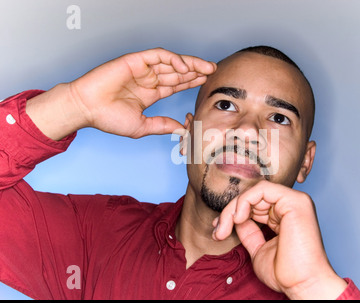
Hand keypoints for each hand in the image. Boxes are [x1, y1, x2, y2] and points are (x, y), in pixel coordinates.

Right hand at [26, 48, 215, 139]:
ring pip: (171, 62)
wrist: (86, 109)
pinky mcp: (135, 60)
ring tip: (206, 67)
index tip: (206, 82)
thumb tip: (182, 130)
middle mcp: (148, 79)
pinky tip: (184, 66)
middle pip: (177, 72)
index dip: (191, 82)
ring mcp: (142, 69)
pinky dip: (172, 59)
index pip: (175, 84)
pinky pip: (158, 55)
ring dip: (189, 64)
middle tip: (212, 71)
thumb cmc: (108, 118)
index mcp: (150, 92)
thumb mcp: (142, 126)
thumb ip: (163, 126)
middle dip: (195, 71)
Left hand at [212, 180, 347, 299]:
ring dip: (233, 208)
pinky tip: (238, 218)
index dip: (233, 214)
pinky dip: (245, 201)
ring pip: (254, 192)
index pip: (255, 205)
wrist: (302, 285)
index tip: (219, 231)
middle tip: (219, 231)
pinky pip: (262, 189)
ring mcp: (294, 201)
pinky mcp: (295, 201)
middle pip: (252, 197)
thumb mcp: (258, 248)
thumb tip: (234, 219)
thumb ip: (249, 231)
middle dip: (229, 212)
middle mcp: (290, 206)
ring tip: (225, 228)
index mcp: (285, 216)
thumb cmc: (286, 273)